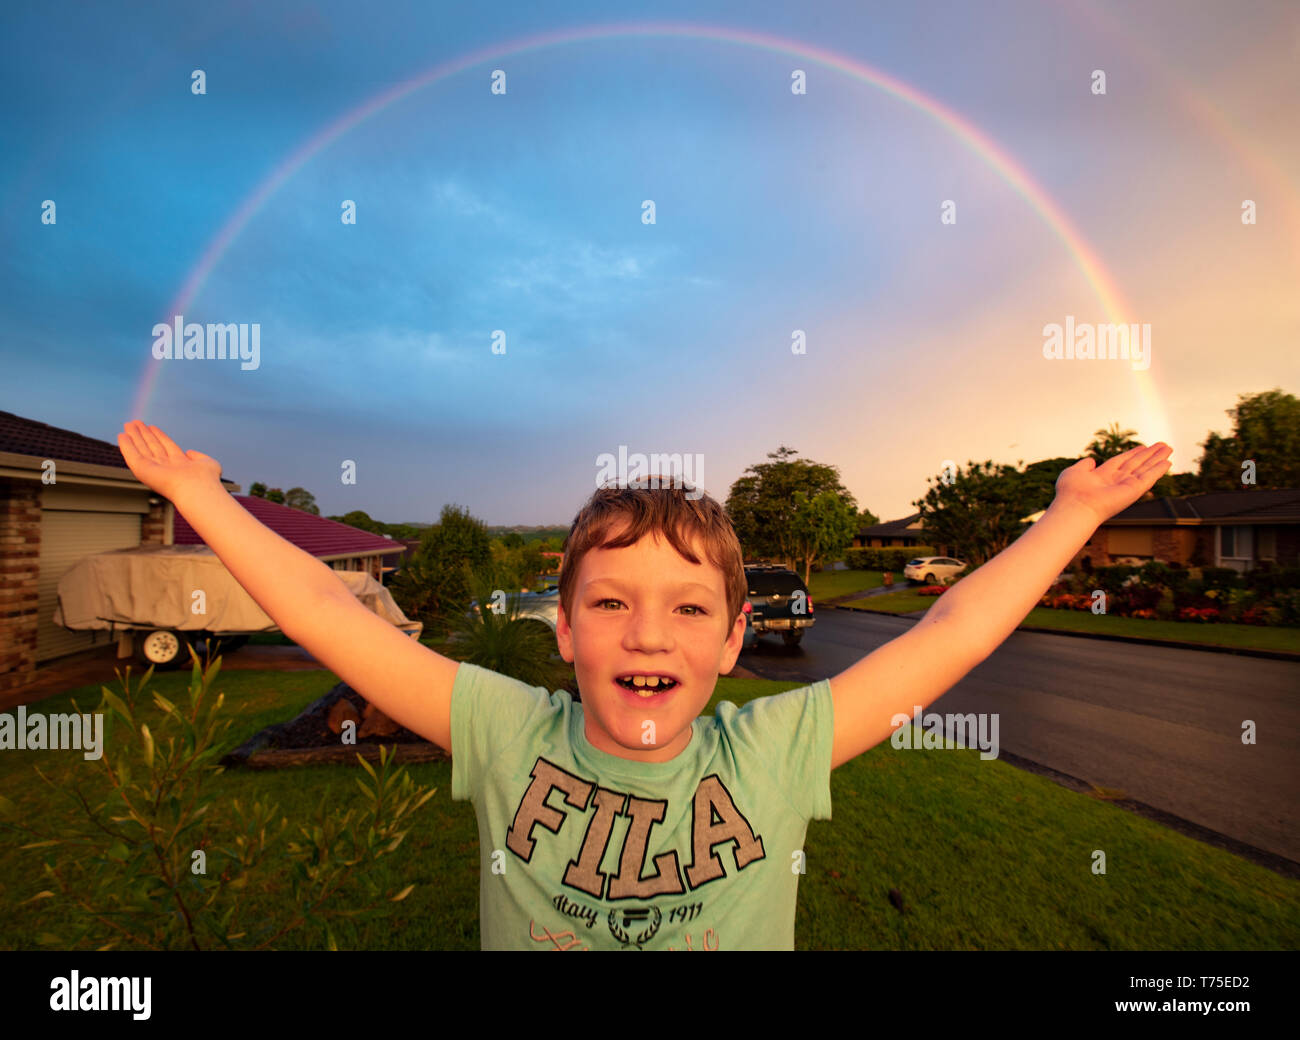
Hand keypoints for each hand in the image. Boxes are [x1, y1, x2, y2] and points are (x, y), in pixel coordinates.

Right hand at [116, 421, 223, 500]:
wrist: (198, 489)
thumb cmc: (206, 480)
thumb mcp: (207, 463)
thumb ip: (199, 457)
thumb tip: (190, 453)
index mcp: (179, 464)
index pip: (166, 446)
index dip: (159, 436)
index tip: (152, 427)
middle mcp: (165, 467)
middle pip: (152, 446)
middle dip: (144, 434)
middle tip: (135, 422)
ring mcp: (153, 469)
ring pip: (141, 449)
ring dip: (134, 436)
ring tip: (129, 424)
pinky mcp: (142, 471)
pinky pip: (132, 456)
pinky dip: (126, 446)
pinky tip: (122, 436)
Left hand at [1053, 443, 1172, 523]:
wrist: (1075, 507)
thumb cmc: (1071, 492)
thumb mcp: (1075, 472)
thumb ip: (1084, 465)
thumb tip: (1091, 460)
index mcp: (1102, 477)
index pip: (1121, 462)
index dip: (1133, 454)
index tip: (1143, 447)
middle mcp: (1116, 482)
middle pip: (1137, 464)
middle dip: (1150, 454)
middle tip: (1163, 444)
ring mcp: (1126, 486)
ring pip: (1145, 469)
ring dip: (1158, 459)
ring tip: (1169, 448)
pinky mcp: (1134, 491)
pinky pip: (1149, 478)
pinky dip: (1158, 470)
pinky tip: (1168, 462)